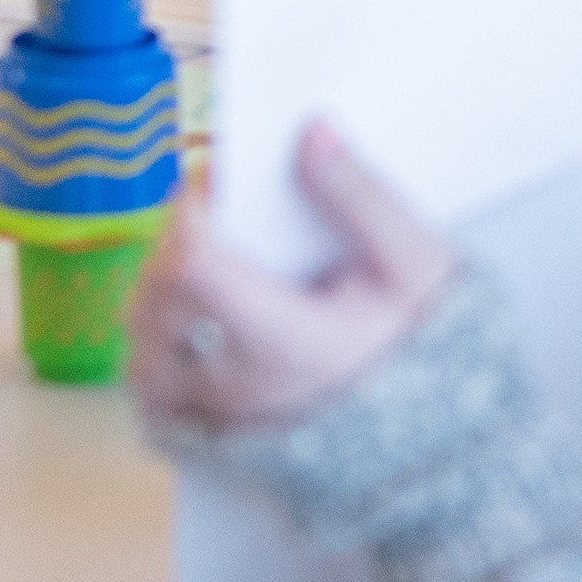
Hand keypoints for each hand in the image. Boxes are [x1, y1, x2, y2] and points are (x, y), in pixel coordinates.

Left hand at [133, 121, 458, 433]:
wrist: (439, 446)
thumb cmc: (431, 354)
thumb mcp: (418, 265)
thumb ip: (362, 197)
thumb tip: (311, 135)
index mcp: (290, 344)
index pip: (193, 267)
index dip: (189, 210)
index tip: (212, 180)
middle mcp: (240, 390)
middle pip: (156, 299)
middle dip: (173, 241)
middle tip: (212, 212)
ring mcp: (219, 421)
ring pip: (141, 347)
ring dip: (157, 292)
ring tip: (202, 261)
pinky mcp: (210, 441)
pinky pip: (151, 391)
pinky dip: (155, 347)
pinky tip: (190, 319)